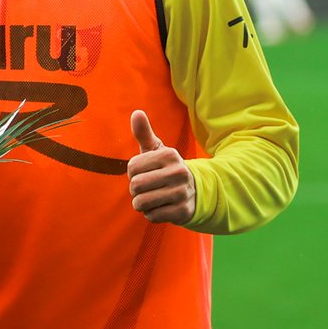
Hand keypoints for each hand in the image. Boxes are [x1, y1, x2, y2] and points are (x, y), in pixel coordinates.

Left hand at [126, 109, 195, 225]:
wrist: (195, 191)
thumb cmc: (166, 169)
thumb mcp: (157, 151)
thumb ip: (144, 133)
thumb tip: (136, 112)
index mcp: (169, 155)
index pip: (132, 167)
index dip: (133, 173)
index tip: (145, 172)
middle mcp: (178, 172)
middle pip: (135, 186)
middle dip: (136, 190)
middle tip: (148, 187)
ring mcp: (181, 192)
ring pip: (141, 203)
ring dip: (141, 203)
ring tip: (153, 197)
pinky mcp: (182, 211)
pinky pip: (151, 216)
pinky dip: (151, 214)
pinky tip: (162, 207)